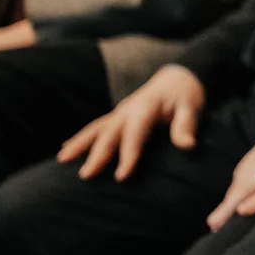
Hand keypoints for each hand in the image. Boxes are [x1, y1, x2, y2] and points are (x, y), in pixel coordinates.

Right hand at [58, 64, 205, 180]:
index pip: (135, 133)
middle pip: (109, 133)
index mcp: (146, 108)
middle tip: (85, 176)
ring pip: (96, 128)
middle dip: (97, 154)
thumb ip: (186, 126)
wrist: (177, 76)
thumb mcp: (192, 107)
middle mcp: (128, 110)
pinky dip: (80, 138)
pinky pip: (96, 127)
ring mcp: (120, 112)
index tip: (121, 177)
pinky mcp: (117, 116)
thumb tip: (188, 146)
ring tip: (62, 161)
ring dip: (79, 144)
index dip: (128, 154)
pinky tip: (65, 150)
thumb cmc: (186, 95)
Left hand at [206, 117, 254, 230]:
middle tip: (215, 222)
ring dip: (231, 205)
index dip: (235, 191)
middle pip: (242, 178)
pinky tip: (242, 211)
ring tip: (219, 223)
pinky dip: (254, 199)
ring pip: (249, 184)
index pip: (245, 169)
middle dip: (228, 201)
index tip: (228, 208)